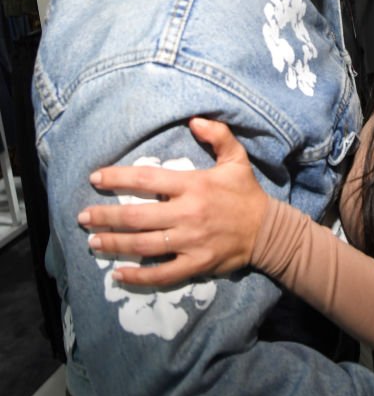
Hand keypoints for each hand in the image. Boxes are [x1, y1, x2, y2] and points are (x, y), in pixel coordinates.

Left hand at [78, 118, 268, 285]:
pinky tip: (119, 274)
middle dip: (105, 217)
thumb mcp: (237, 158)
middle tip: (83, 217)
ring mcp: (191, 242)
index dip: (118, 178)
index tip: (95, 177)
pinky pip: (162, 273)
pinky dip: (138, 275)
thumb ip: (218, 135)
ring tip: (93, 241)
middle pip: (137, 216)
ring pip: (144, 245)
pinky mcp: (196, 264)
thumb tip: (194, 120)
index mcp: (193, 185)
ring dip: (114, 244)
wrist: (268, 230)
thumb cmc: (246, 193)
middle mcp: (188, 214)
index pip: (147, 178)